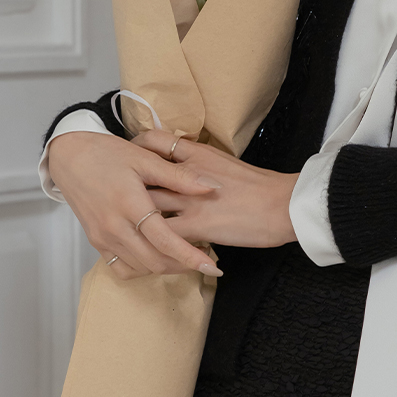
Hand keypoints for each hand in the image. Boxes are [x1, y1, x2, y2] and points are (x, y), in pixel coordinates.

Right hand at [48, 131, 223, 280]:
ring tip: (187, 257)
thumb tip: (212, 186)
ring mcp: (102, 238)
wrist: (72, 156)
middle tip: (205, 260)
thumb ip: (179, 176)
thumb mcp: (146, 159)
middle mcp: (114, 227)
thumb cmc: (109, 154)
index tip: (213, 266)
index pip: (165, 241)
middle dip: (183, 266)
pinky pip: (121, 266)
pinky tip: (157, 256)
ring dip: (165, 267)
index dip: (190, 256)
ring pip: (140, 267)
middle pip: (154, 261)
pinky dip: (142, 267)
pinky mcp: (96, 242)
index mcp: (130, 204)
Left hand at [132, 130, 299, 249]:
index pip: (155, 141)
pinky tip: (145, 255)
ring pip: (146, 208)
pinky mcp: (196, 227)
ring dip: (133, 221)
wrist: (283, 203)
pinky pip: (163, 239)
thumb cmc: (262, 186)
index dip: (135, 148)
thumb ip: (203, 167)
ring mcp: (190, 201)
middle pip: (142, 174)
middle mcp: (188, 174)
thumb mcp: (228, 164)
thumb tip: (187, 173)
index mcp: (199, 154)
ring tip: (121, 230)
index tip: (128, 157)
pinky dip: (152, 248)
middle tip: (113, 195)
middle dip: (125, 187)